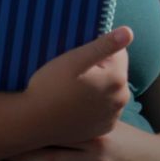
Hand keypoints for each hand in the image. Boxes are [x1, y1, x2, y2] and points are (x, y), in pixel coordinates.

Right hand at [21, 28, 132, 146]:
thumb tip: (129, 32)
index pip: (119, 53)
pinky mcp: (104, 128)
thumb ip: (103, 45)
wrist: (31, 123)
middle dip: (99, 70)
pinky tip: (76, 106)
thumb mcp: (73, 60)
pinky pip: (104, 109)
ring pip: (110, 91)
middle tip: (72, 76)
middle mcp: (122, 99)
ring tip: (72, 91)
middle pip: (115, 73)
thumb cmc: (49, 87)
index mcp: (118, 79)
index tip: (78, 60)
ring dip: (98, 87)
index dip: (98, 52)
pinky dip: (95, 105)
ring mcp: (114, 116)